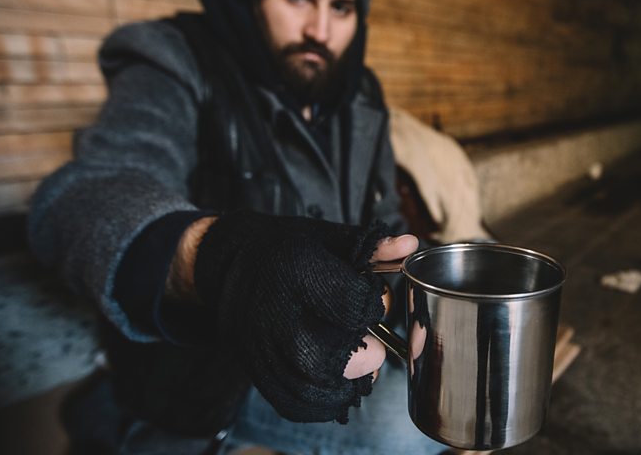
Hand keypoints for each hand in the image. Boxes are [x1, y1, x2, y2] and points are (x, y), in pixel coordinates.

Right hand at [191, 211, 405, 422]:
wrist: (229, 263)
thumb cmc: (284, 248)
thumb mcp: (328, 237)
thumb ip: (372, 247)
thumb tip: (410, 246)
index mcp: (296, 268)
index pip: (351, 304)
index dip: (372, 308)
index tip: (370, 304)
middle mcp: (272, 311)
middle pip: (324, 357)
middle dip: (361, 357)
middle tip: (373, 348)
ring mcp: (258, 345)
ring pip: (309, 387)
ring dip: (346, 383)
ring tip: (359, 366)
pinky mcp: (254, 368)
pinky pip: (292, 403)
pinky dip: (323, 402)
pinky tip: (337, 384)